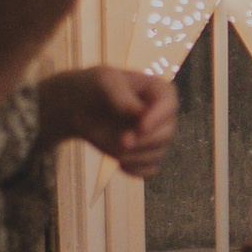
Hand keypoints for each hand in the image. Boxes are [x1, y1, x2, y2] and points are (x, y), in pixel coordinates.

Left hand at [40, 64, 177, 179]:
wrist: (81, 107)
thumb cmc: (95, 87)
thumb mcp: (105, 81)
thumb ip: (121, 95)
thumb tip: (139, 112)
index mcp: (159, 92)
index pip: (169, 105)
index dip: (158, 117)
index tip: (141, 127)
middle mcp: (162, 116)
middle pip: (167, 133)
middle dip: (145, 141)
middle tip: (123, 142)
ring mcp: (154, 137)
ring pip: (158, 154)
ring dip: (137, 156)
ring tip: (115, 150)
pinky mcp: (145, 155)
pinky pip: (149, 169)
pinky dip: (136, 169)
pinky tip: (120, 164)